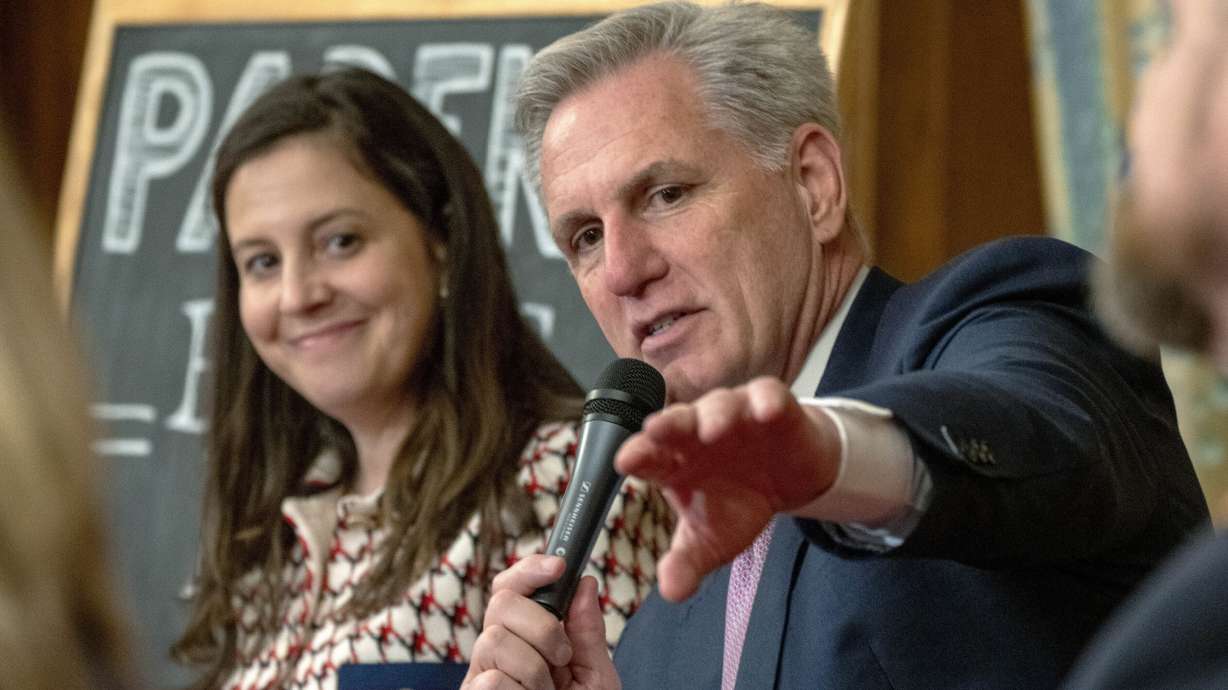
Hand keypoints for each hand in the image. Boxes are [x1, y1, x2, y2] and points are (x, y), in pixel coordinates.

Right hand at [463, 555, 619, 689]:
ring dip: (535, 668)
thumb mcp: (594, 675)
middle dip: (542, 625)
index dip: (530, 570)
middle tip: (561, 657)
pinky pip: (491, 680)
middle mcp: (497, 651)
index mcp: (525, 637)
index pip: (511, 588)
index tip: (558, 566)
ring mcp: (481, 676)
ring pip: (494, 640)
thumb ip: (587, 632)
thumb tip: (585, 583)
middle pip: (501, 603)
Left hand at [615, 376, 840, 601]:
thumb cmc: (741, 501)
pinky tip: (763, 412)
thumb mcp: (713, 540)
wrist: (790, 478)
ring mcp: (736, 414)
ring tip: (712, 429)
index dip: (637, 455)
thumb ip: (688, 562)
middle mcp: (699, 431)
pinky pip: (768, 397)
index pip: (649, 455)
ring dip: (715, 414)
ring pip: (720, 405)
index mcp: (675, 460)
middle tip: (655, 429)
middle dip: (668, 424)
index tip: (624, 461)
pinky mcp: (773, 407)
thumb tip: (671, 591)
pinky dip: (766, 402)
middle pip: (678, 421)